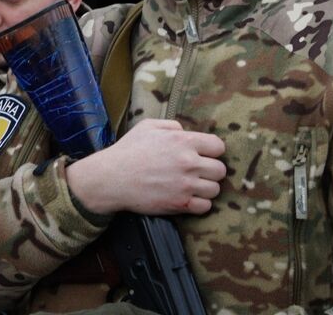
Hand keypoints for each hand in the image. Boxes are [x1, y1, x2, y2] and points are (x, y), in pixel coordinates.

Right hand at [65, 119, 225, 215]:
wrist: (112, 178)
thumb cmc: (128, 151)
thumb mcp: (147, 127)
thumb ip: (171, 125)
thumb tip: (185, 131)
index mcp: (183, 142)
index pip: (219, 147)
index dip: (211, 151)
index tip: (203, 155)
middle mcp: (189, 163)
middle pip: (220, 170)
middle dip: (210, 170)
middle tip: (197, 172)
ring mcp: (186, 185)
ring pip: (215, 189)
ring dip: (206, 187)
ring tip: (192, 185)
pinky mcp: (181, 204)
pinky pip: (206, 206)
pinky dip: (199, 203)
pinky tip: (188, 197)